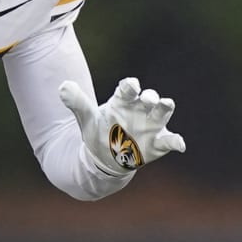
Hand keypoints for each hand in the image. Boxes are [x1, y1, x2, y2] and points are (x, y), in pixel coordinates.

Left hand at [59, 77, 184, 174]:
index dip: (130, 86)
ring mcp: (151, 125)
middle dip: (150, 96)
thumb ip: (77, 102)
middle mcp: (140, 109)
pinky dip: (176, 141)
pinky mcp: (158, 142)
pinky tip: (180, 145)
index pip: (128, 88)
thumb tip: (62, 87)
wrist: (107, 156)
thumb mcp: (86, 118)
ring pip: (162, 112)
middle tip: (147, 98)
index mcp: (123, 100)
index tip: (130, 85)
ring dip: (164, 107)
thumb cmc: (100, 130)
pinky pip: (170, 140)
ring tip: (166, 103)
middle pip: (149, 97)